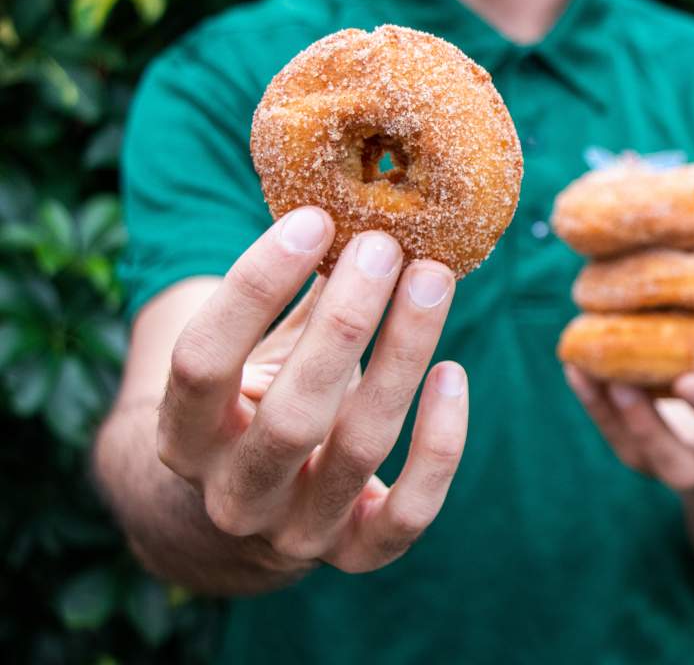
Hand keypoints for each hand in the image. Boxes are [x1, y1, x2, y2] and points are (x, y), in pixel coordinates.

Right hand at [157, 206, 466, 573]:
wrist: (250, 509)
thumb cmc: (258, 401)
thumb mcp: (253, 352)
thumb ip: (290, 292)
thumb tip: (355, 193)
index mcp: (184, 435)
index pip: (202, 361)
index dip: (254, 286)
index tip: (312, 218)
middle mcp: (233, 494)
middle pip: (293, 413)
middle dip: (347, 321)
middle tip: (387, 247)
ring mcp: (296, 532)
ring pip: (358, 446)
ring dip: (403, 356)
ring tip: (434, 279)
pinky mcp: (357, 554)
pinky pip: (409, 511)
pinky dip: (440, 444)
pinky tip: (455, 373)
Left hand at [565, 266, 693, 491]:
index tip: (687, 380)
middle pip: (680, 464)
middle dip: (647, 427)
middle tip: (620, 385)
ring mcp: (672, 461)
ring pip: (637, 454)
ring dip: (608, 414)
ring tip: (584, 369)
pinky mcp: (640, 453)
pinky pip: (613, 436)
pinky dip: (593, 404)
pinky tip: (575, 367)